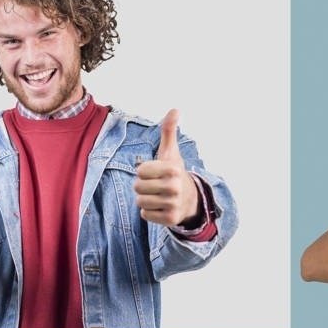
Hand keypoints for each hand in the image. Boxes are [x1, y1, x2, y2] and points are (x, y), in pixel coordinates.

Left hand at [134, 110, 203, 228]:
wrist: (190, 200)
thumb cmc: (173, 173)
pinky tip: (160, 208)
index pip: (140, 170)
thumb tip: (175, 109)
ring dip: (145, 200)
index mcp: (172, 168)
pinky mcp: (171, 219)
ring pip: (140, 202)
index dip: (143, 172)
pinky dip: (149, 212)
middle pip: (137, 187)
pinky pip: (145, 214)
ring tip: (157, 197)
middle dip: (142, 187)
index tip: (154, 172)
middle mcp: (175, 186)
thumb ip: (169, 130)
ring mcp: (173, 204)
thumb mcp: (170, 151)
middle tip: (155, 186)